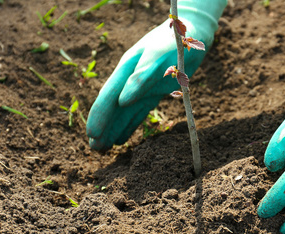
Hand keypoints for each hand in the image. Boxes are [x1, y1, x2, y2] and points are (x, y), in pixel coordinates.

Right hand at [86, 0, 226, 150]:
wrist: (191, 33)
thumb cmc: (173, 41)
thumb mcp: (157, 55)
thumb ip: (141, 77)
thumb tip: (122, 101)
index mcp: (126, 69)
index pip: (109, 97)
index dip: (100, 116)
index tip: (93, 135)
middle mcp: (130, 80)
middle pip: (113, 107)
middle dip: (103, 128)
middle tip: (95, 149)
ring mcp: (142, 87)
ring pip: (124, 113)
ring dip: (114, 129)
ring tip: (104, 148)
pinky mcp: (154, 92)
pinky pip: (139, 112)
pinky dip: (130, 125)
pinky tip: (122, 138)